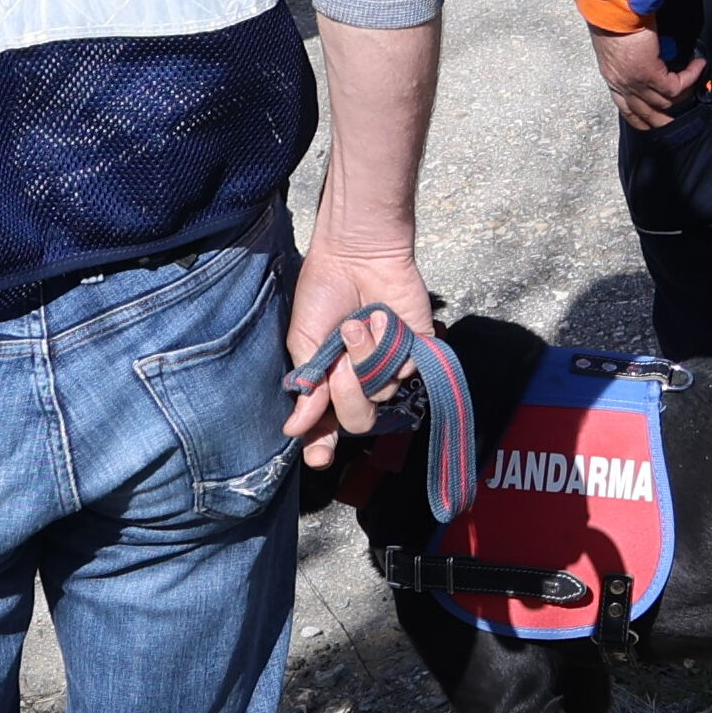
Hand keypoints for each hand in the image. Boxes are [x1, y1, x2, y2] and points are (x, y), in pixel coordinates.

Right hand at [280, 234, 433, 462]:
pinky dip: (390, 347)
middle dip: (347, 396)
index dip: (321, 445)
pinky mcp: (415, 349)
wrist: (356, 255)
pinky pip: (407, 369)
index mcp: (328, 382)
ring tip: (357, 324)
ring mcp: (388, 367)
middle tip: (338, 364)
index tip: (318, 458)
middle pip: (358, 421)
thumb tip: (296, 429)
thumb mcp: (304, 342)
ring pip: (383, 394)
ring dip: (366, 360)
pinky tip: (381, 319)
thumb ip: (309, 386)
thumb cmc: (323, 294)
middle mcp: (359, 381)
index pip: (326, 427)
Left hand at [594, 20, 705, 134]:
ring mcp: (634, 83)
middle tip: (683, 116)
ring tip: (697, 82)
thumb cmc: (612, 16)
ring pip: (664, 104)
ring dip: (684, 95)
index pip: (626, 108)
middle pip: (645, 114)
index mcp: (612, 78)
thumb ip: (632, 54)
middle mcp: (621, 85)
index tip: (655, 120)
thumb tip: (649, 54)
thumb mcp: (619, 42)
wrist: (611, 8)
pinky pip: (676, 86)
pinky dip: (690, 77)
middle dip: (664, 120)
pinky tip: (698, 65)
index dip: (642, 119)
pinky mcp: (649, 74)